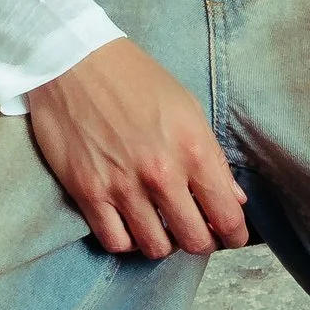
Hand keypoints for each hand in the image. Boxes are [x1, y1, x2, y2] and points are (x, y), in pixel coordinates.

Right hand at [27, 40, 250, 258]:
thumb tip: (234, 199)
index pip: (227, 217)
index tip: (230, 234)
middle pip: (194, 241)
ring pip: (155, 248)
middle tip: (197, 231)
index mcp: (193, 150)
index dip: (234, 234)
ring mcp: (122, 187)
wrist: (74, 60)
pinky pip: (115, 241)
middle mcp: (161, 174)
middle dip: (203, 242)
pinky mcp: (88, 192)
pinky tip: (130, 225)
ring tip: (163, 226)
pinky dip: (127, 240)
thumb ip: (213, 158)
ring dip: (165, 243)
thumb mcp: (188, 108)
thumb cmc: (136, 79)